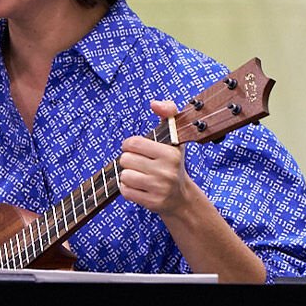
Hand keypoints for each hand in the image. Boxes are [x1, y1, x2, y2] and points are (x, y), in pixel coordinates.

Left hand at [117, 99, 191, 214]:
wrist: (181, 198)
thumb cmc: (173, 163)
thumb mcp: (175, 138)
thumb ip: (168, 113)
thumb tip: (154, 103)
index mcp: (171, 153)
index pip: (133, 143)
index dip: (129, 145)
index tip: (135, 148)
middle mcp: (166, 171)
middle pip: (125, 160)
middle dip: (128, 161)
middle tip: (139, 164)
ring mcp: (159, 188)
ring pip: (124, 176)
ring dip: (127, 175)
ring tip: (139, 176)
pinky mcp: (152, 202)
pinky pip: (125, 191)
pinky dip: (128, 189)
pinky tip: (139, 187)